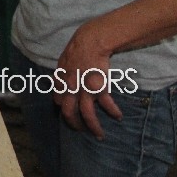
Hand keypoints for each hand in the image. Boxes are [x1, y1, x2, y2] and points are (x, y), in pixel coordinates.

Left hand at [54, 22, 121, 138]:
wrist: (90, 42)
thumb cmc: (77, 48)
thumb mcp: (63, 61)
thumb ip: (61, 74)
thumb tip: (59, 81)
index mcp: (60, 81)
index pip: (57, 101)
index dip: (63, 108)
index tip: (68, 112)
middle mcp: (70, 88)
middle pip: (69, 113)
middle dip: (75, 125)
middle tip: (81, 131)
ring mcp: (85, 90)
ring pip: (87, 115)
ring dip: (94, 127)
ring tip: (99, 135)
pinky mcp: (100, 88)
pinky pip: (107, 105)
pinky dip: (113, 111)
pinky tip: (118, 116)